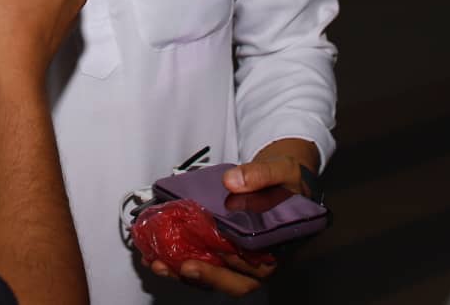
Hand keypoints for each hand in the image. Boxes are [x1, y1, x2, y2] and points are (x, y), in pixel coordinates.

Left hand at [146, 138, 319, 293]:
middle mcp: (260, 258)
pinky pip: (206, 257)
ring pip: (215, 272)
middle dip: (201, 275)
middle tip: (178, 265)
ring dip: (186, 271)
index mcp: (278, 247)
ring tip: (159, 263)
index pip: (252, 270)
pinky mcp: (226, 245)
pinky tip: (162, 251)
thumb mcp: (282, 170)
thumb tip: (232, 182)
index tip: (197, 262)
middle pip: (230, 278)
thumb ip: (261, 175)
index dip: (224, 271)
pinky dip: (184, 256)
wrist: (285, 176)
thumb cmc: (289, 179)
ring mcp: (241, 254)